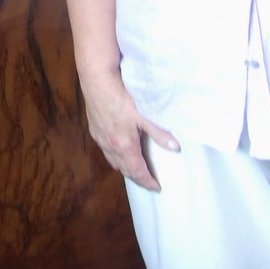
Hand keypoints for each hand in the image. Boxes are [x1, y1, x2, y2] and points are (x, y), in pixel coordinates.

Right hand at [81, 69, 178, 191]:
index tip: (156, 187)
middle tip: (147, 181)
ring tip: (134, 168)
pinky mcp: (94, 130)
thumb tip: (175, 147)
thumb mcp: (143, 114)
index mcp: (124, 145)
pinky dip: (114, 156)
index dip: (147, 181)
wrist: (97, 81)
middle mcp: (110, 146)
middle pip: (124, 170)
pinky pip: (105, 150)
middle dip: (137, 178)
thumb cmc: (121, 97)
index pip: (137, 171)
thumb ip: (159, 132)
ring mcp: (100, 138)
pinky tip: (118, 149)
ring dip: (124, 168)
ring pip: (112, 161)